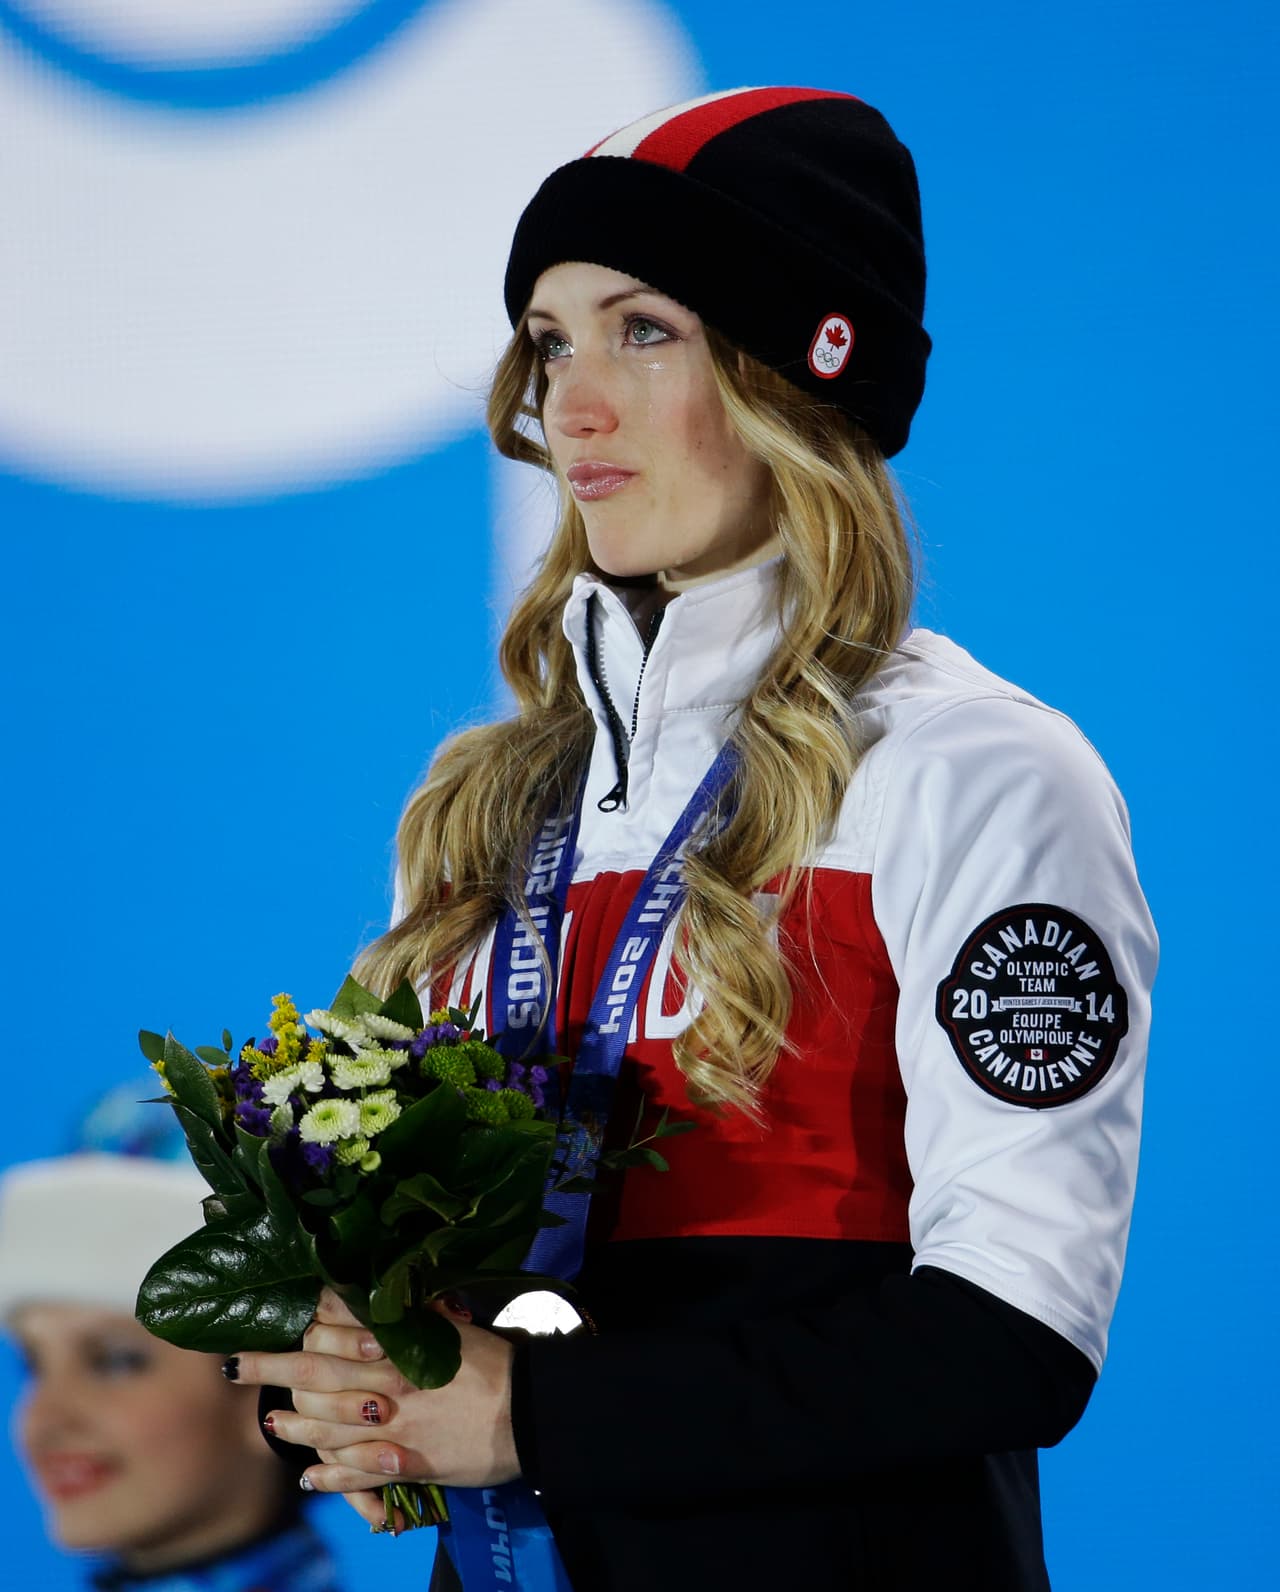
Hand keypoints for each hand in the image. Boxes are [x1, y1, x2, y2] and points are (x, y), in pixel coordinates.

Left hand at [229, 1288, 519, 1528]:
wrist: (532, 1411)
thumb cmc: (497, 1363)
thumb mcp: (455, 1326)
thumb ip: (414, 1316)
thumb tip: (381, 1294)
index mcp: (399, 1345)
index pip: (338, 1329)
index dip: (305, 1322)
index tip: (279, 1316)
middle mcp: (386, 1384)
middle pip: (317, 1373)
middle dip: (272, 1367)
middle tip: (236, 1364)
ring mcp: (391, 1428)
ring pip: (326, 1426)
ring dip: (293, 1425)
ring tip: (270, 1423)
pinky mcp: (405, 1465)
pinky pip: (354, 1476)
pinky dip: (328, 1479)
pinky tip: (308, 1479)